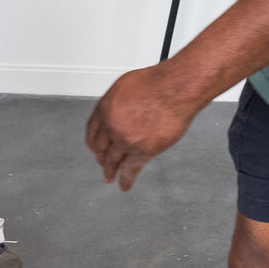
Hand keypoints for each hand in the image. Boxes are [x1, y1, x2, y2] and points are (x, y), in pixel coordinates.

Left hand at [85, 65, 196, 190]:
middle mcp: (111, 125)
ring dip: (110, 171)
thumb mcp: (126, 85)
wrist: (176, 89)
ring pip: (112, 161)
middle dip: (101, 157)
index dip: (93, 141)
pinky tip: (124, 185)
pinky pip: (130, 170)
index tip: (93, 148)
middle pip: (101, 147)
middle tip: (102, 163)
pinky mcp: (142, 152)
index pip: (92, 130)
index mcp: (105, 107)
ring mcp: (125, 140)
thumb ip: (116, 103)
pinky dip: (126, 180)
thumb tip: (116, 113)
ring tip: (109, 178)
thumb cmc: (157, 82)